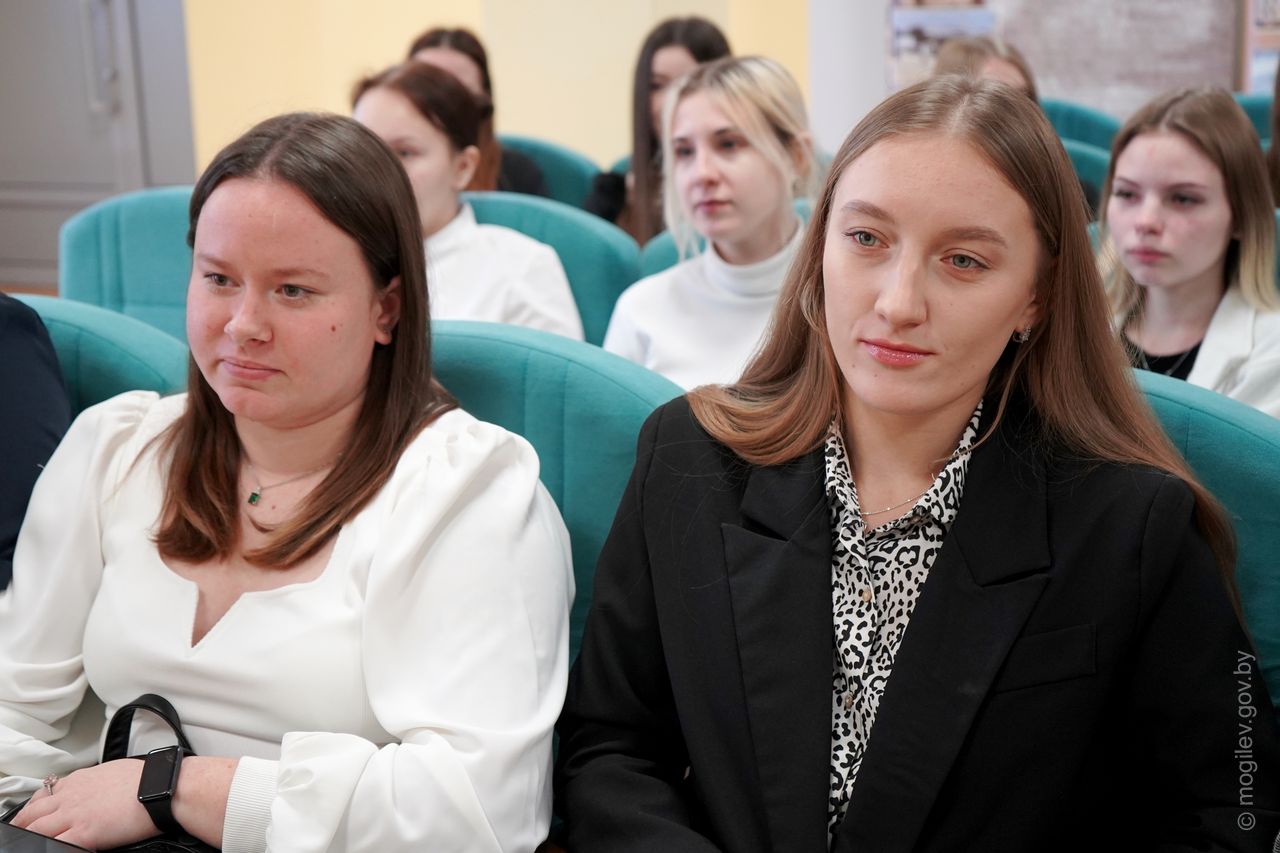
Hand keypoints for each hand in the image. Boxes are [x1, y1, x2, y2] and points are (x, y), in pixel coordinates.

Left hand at [12, 759, 157, 850]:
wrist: (162, 787)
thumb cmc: (148, 779)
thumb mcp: (115, 770)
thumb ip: (97, 780)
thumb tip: (97, 786)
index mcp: (81, 780)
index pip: (45, 792)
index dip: (34, 805)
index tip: (32, 813)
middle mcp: (72, 795)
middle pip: (33, 812)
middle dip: (23, 823)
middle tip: (19, 831)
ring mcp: (76, 815)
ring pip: (37, 829)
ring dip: (29, 836)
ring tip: (26, 844)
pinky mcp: (85, 833)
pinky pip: (56, 845)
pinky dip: (49, 848)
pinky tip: (50, 849)